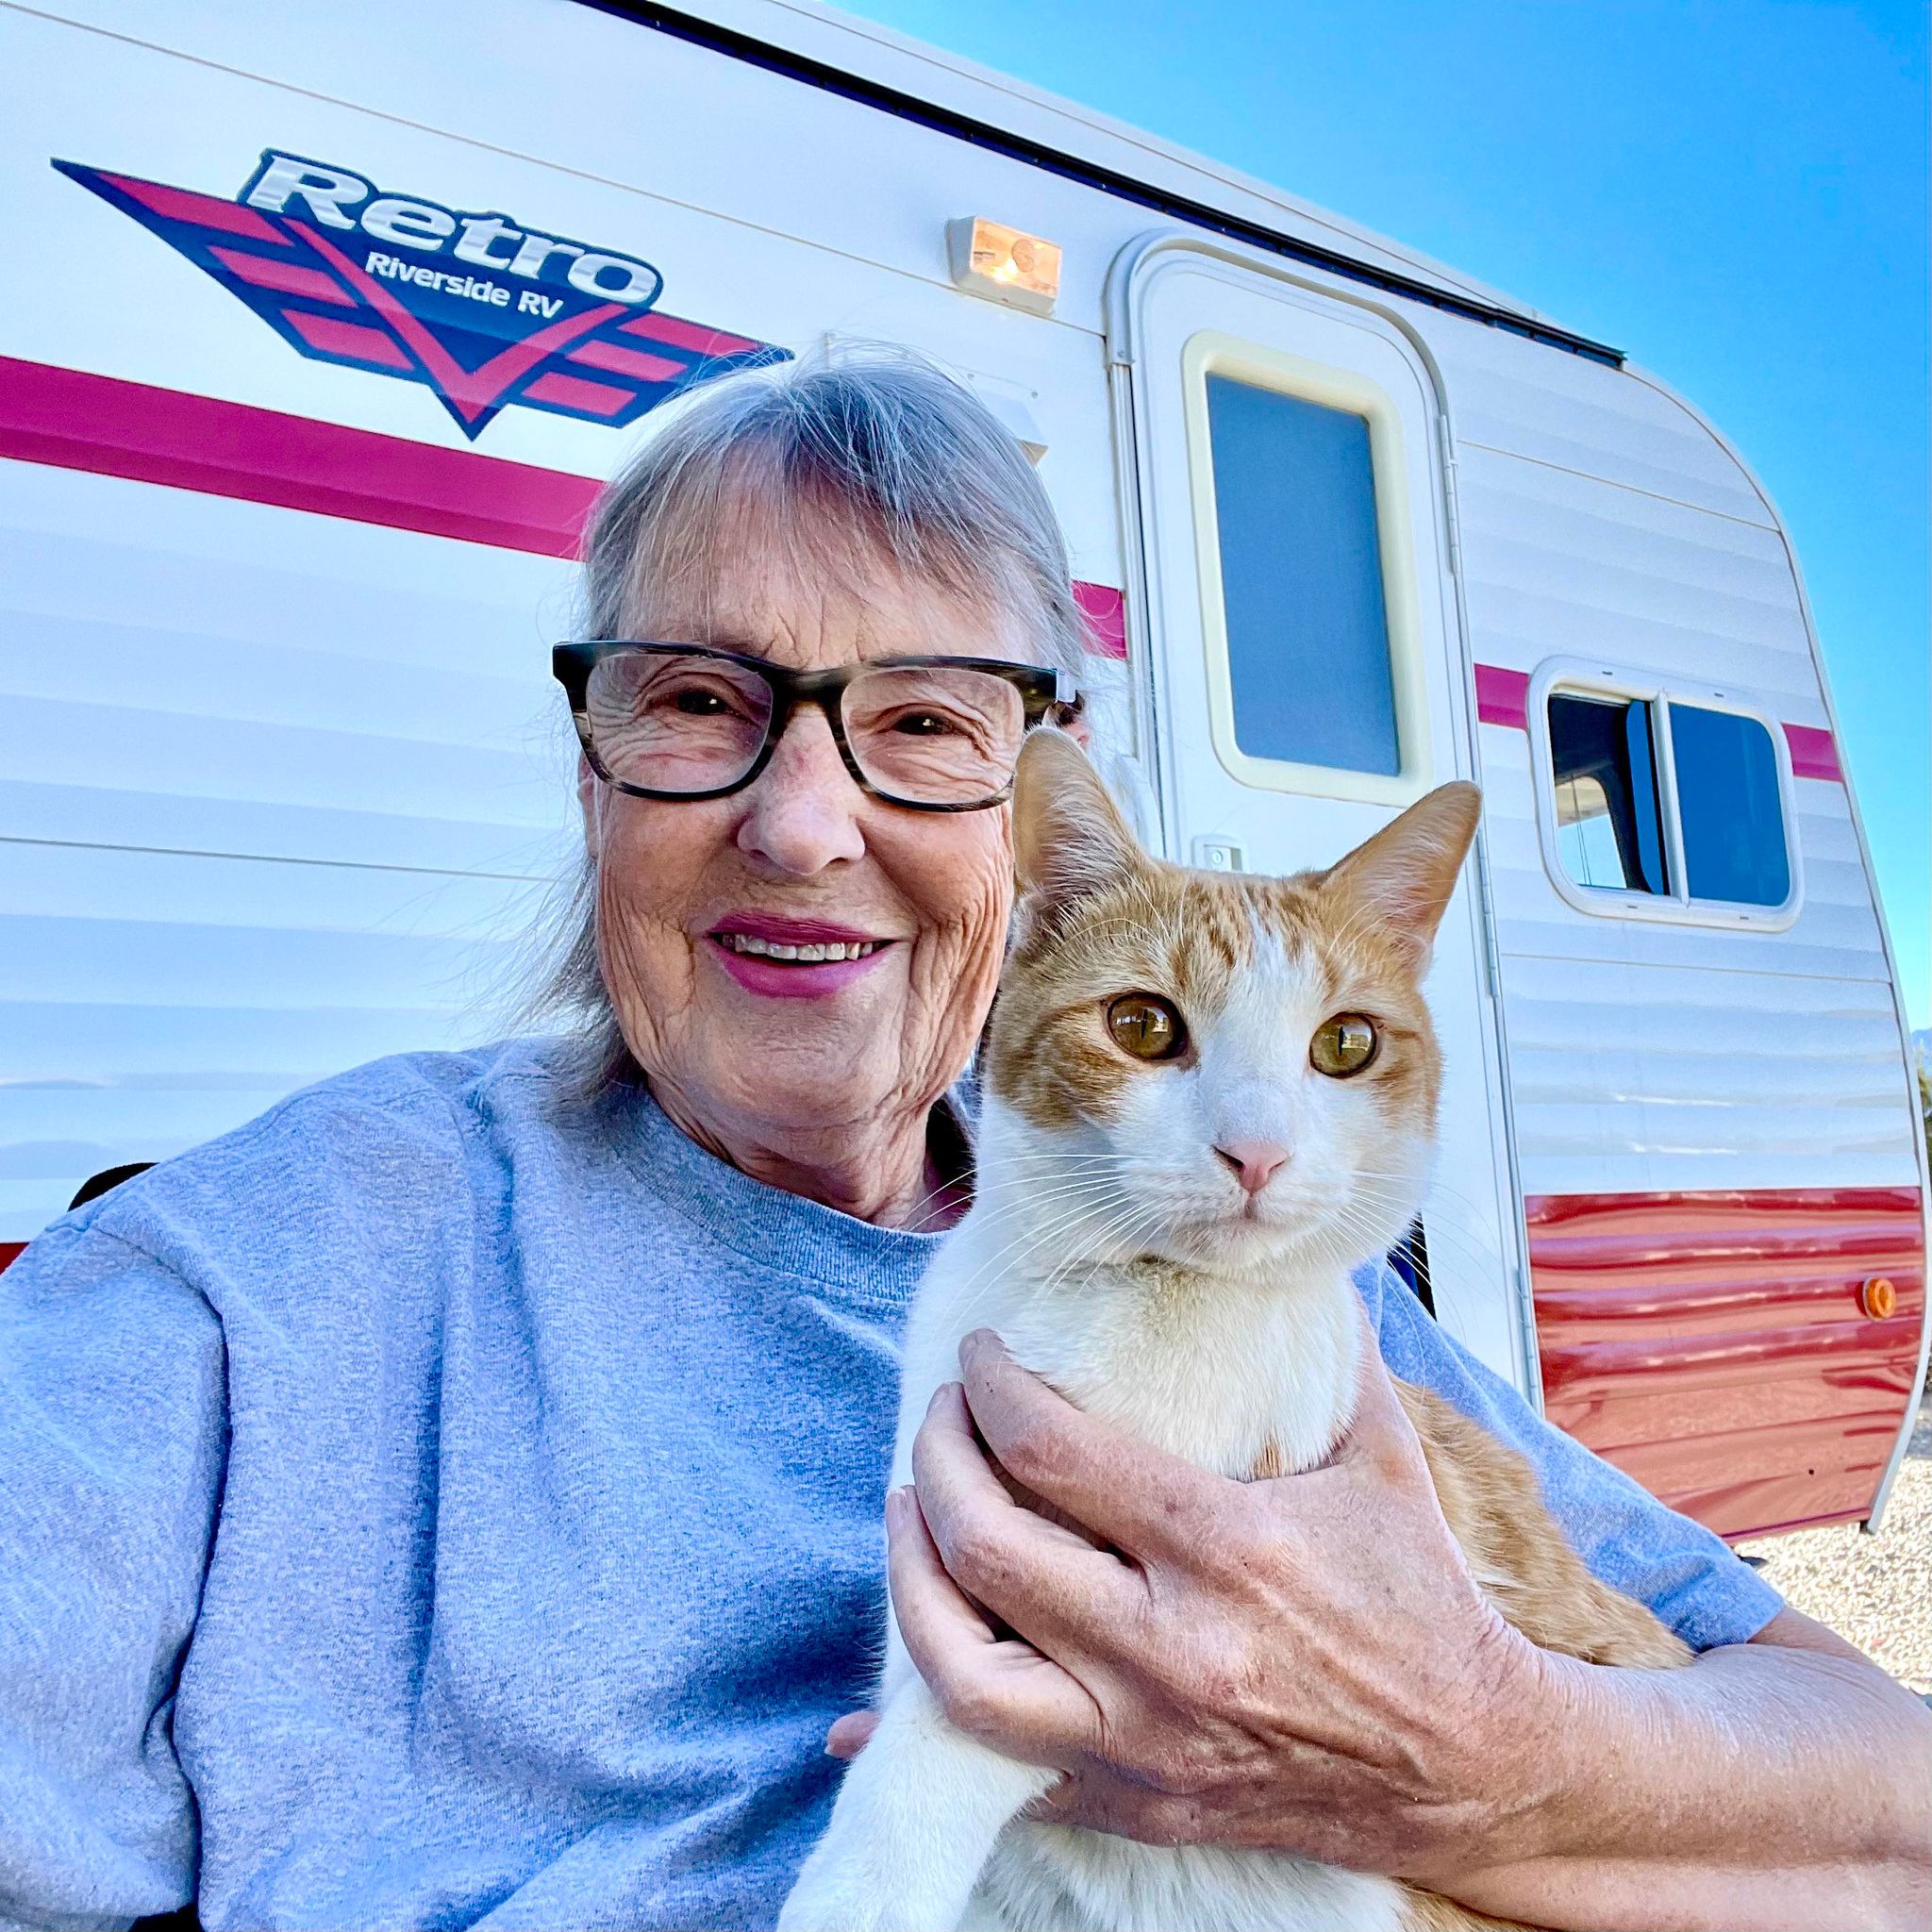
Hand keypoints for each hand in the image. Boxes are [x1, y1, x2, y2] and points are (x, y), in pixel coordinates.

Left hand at [849, 1313, 1566, 1882]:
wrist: (1471, 1769)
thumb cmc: (1420, 1598)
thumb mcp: (1383, 1457)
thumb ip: (1325, 1350)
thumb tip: (1278, 1253)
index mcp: (1225, 1548)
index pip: (1049, 1447)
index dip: (989, 1386)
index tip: (979, 1355)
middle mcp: (1170, 1649)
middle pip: (985, 1543)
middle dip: (934, 1458)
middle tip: (939, 1417)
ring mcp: (1143, 1740)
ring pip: (959, 1669)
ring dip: (911, 1576)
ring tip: (911, 1513)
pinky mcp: (1133, 1803)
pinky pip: (995, 1770)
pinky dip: (925, 1727)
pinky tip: (889, 1684)